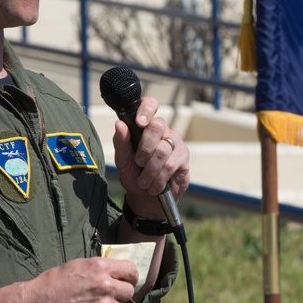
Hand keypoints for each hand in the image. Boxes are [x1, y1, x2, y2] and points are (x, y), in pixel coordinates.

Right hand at [20, 257, 138, 302]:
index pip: (132, 270)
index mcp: (101, 268)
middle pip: (129, 292)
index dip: (130, 276)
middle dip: (121, 293)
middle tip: (107, 295)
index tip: (127, 280)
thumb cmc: (52, 284)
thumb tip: (116, 273)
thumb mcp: (77, 265)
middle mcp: (106, 287)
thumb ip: (100, 269)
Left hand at [112, 95, 189, 219]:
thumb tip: (119, 123)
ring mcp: (175, 142)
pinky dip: (160, 177)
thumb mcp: (122, 160)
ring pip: (163, 149)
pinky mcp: (183, 157)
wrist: (147, 198)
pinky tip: (155, 185)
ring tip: (144, 182)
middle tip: (138, 162)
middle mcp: (162, 130)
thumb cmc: (134, 174)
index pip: (150, 104)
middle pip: (157, 125)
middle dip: (144, 148)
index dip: (146, 109)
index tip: (139, 122)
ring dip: (150, 169)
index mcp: (146, 125)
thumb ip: (121, 142)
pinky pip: (171, 163)